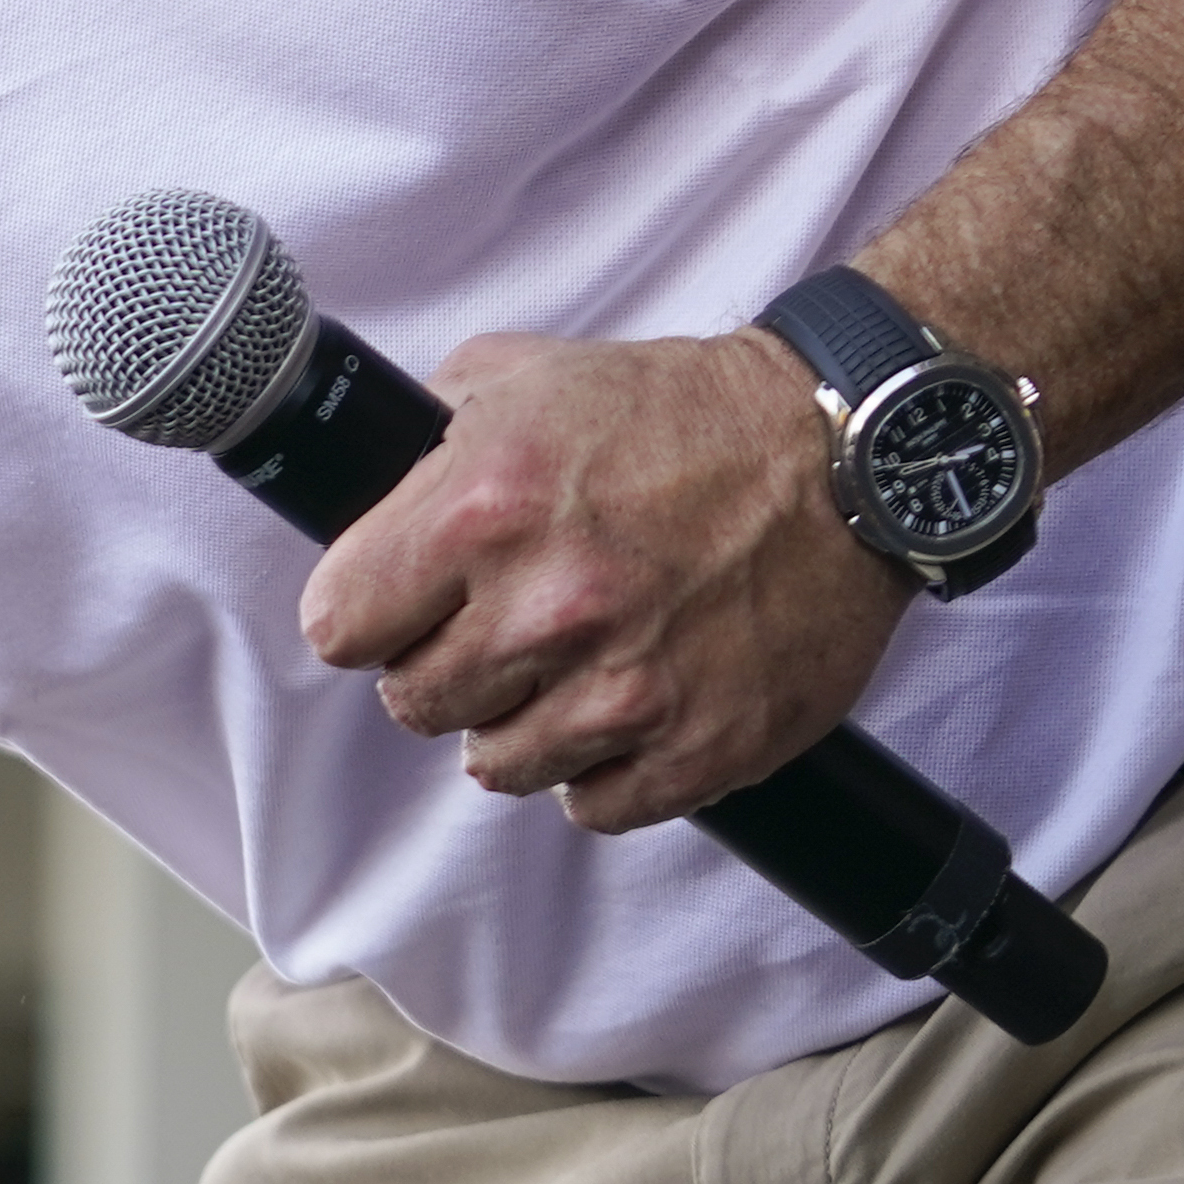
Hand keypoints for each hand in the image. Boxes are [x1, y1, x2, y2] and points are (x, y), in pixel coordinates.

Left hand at [298, 329, 907, 828]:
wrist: (843, 454)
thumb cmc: (680, 413)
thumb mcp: (522, 377)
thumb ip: (423, 438)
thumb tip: (361, 491)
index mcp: (483, 511)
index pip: (340, 626)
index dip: (364, 616)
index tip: (393, 609)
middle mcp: (549, 607)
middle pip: (413, 704)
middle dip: (438, 669)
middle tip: (490, 633)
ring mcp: (629, 687)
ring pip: (496, 765)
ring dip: (516, 725)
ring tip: (560, 671)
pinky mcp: (703, 746)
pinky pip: (594, 806)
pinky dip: (597, 771)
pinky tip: (619, 714)